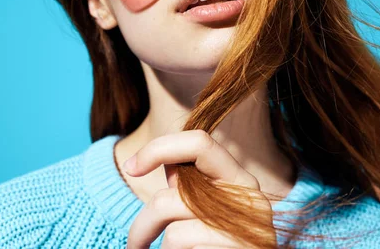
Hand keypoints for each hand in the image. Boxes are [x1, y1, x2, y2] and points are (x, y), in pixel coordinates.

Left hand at [123, 130, 274, 248]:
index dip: (158, 148)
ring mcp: (245, 230)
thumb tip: (162, 157)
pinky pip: (184, 247)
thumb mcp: (210, 205)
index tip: (131, 167)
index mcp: (240, 180)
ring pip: (173, 232)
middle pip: (171, 198)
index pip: (199, 142)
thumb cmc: (221, 240)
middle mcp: (249, 200)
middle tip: (133, 245)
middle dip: (142, 224)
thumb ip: (192, 183)